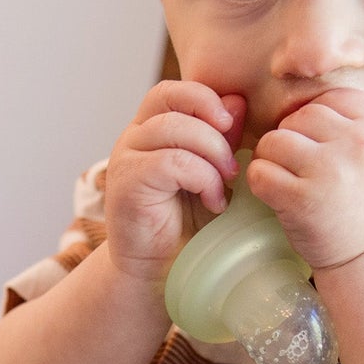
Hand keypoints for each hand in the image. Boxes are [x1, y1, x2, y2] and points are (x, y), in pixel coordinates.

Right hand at [103, 82, 245, 283]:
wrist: (161, 272)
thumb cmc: (189, 225)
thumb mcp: (215, 173)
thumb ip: (223, 139)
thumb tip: (237, 101)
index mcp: (152, 128)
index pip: (173, 90)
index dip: (205, 98)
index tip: (231, 126)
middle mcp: (134, 137)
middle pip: (174, 101)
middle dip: (215, 130)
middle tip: (234, 167)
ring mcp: (126, 158)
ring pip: (175, 129)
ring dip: (212, 156)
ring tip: (225, 187)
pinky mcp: (126, 184)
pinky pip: (171, 162)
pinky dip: (202, 179)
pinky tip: (213, 202)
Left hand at [248, 89, 363, 269]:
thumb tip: (321, 98)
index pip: (334, 98)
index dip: (320, 120)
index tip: (321, 144)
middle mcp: (360, 144)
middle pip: (302, 116)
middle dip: (295, 139)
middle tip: (301, 167)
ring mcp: (329, 171)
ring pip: (275, 139)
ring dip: (273, 158)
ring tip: (287, 178)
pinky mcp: (301, 200)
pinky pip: (259, 171)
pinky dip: (261, 182)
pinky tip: (276, 193)